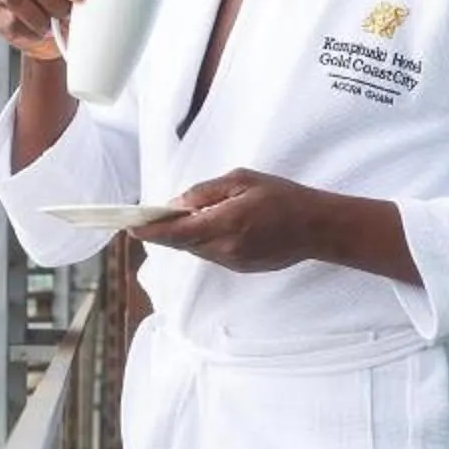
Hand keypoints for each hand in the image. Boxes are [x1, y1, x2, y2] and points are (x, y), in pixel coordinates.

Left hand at [133, 168, 342, 273]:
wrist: (318, 228)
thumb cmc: (284, 198)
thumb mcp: (242, 180)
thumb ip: (206, 192)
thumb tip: (178, 204)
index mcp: (224, 224)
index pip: (175, 234)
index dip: (149, 230)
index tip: (130, 225)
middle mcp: (225, 249)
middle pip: (181, 244)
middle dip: (167, 230)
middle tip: (153, 215)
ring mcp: (232, 262)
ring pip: (196, 250)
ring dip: (187, 235)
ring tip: (189, 216)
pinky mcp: (240, 268)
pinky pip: (211, 255)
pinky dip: (204, 241)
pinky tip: (214, 226)